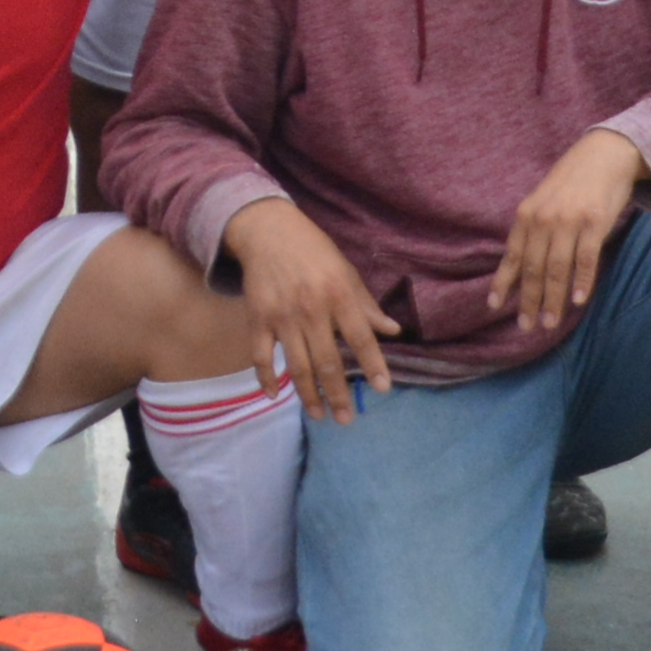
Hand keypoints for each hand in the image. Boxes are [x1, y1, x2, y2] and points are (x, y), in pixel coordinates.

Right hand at [221, 197, 398, 419]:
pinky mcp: (257, 318)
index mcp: (338, 294)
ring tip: (320, 416)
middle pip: (328, 361)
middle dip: (338, 393)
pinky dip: (265, 378)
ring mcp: (281, 316)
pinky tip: (274, 396)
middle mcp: (311, 309)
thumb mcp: (346, 272)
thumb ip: (367, 305)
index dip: (373, 364)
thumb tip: (393, 331)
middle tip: (347, 419)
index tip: (382, 388)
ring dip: (309, 394)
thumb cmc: (314, 251)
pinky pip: (261, 355)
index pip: (360, 337)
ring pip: (297, 365)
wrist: (268, 230)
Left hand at [497, 131, 645, 330]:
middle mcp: (543, 219)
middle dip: (529, 301)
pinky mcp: (594, 222)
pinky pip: (586, 259)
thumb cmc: (573, 181)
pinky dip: (581, 282)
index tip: (494, 307)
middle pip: (533, 268)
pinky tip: (578, 301)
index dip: (503, 283)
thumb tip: (520, 264)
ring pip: (557, 269)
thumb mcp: (543, 201)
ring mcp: (569, 221)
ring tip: (550, 323)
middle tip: (527, 327)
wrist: (605, 154)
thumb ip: (533, 229)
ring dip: (553, 300)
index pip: (512, 256)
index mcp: (527, 215)